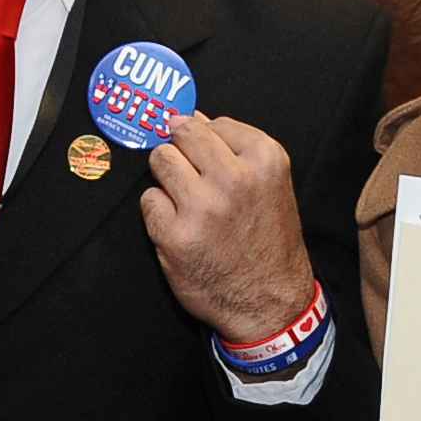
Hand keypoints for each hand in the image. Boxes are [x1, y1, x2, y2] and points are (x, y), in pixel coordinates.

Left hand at [142, 113, 314, 343]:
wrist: (271, 303)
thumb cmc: (269, 246)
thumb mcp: (272, 185)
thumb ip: (236, 149)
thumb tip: (193, 117)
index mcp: (265, 160)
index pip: (212, 122)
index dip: (204, 139)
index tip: (203, 154)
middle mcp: (235, 179)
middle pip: (181, 134)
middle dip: (180, 151)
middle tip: (190, 175)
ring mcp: (203, 207)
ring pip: (160, 161)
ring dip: (167, 179)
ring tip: (186, 202)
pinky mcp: (176, 235)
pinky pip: (148, 200)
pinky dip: (158, 212)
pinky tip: (180, 226)